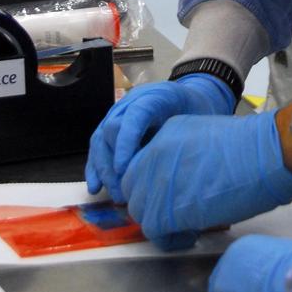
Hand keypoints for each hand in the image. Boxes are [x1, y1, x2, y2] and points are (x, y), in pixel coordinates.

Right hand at [85, 72, 232, 202]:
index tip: (124, 169)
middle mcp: (131, 103)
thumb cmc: (196, 111)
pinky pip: (99, 146)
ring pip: (100, 139)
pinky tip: (95, 187)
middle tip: (124, 191)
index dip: (126, 142)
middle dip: (113, 164)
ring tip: (115, 194)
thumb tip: (169, 167)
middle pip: (111, 130)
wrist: (192, 98)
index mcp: (154, 97)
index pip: (134, 116)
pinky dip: (95, 167)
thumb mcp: (196, 119)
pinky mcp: (113, 127)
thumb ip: (182, 137)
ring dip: (103, 170)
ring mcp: (119, 114)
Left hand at [121, 110, 291, 249]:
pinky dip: (170, 239)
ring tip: (187, 227)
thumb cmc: (252, 147)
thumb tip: (185, 182)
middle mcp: (154, 154)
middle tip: (177, 214)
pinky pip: (154, 232)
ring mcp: (158, 181)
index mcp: (166, 134)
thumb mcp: (207, 139)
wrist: (266, 155)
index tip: (171, 197)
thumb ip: (186, 156)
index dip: (154, 186)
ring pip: (141, 212)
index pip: (141, 166)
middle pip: (135, 189)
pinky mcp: (167, 208)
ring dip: (161, 223)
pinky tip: (191, 236)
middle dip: (152, 205)